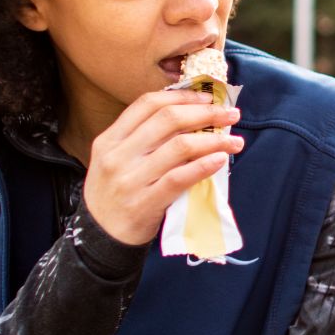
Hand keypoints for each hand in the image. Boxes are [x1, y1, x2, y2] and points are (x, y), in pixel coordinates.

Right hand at [82, 90, 243, 245]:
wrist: (100, 238)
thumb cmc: (115, 195)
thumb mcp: (114, 161)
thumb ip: (141, 140)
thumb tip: (190, 118)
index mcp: (109, 139)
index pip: (148, 104)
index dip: (181, 96)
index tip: (207, 98)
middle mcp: (118, 156)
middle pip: (168, 120)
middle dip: (205, 113)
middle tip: (230, 114)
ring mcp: (130, 179)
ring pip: (179, 147)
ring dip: (214, 141)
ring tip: (235, 142)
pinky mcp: (145, 203)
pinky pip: (179, 178)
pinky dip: (203, 166)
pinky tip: (220, 160)